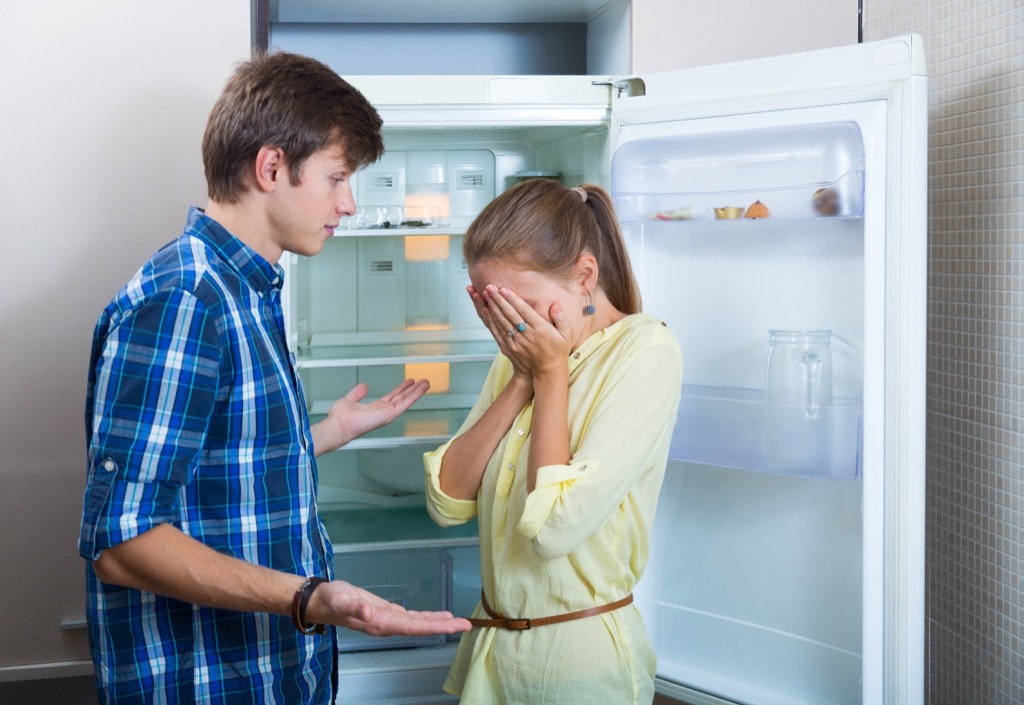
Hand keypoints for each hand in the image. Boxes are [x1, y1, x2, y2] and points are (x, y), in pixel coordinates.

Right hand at [308, 580, 471, 636]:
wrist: (322, 601)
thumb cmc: (331, 600)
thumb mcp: (342, 601)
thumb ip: (354, 608)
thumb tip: (368, 612)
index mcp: (381, 623)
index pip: (414, 628)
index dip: (435, 627)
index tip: (454, 626)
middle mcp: (388, 625)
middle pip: (421, 627)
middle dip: (444, 627)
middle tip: (466, 625)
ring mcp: (389, 620)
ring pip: (419, 623)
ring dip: (439, 623)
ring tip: (458, 622)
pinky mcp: (388, 612)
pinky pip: (412, 617)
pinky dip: (427, 616)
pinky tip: (438, 616)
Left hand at [311, 379, 429, 454]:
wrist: (338, 426)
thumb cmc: (340, 419)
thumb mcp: (349, 400)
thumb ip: (357, 393)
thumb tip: (363, 386)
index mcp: (374, 409)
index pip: (391, 397)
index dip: (401, 389)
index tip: (408, 383)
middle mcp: (382, 412)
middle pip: (401, 399)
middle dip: (412, 390)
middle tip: (422, 382)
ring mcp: (387, 414)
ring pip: (405, 401)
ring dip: (417, 392)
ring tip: (426, 383)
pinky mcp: (389, 415)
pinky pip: (404, 404)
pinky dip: (414, 396)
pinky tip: (420, 390)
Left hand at [470, 284, 571, 379]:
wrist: (547, 372)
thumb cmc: (557, 351)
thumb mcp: (566, 334)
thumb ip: (561, 318)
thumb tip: (555, 305)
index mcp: (540, 329)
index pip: (523, 311)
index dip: (512, 299)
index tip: (503, 289)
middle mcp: (526, 335)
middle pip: (509, 314)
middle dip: (498, 299)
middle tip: (489, 286)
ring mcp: (515, 341)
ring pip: (501, 321)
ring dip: (492, 306)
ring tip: (485, 293)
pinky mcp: (508, 347)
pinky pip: (497, 331)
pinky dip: (490, 320)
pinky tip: (485, 310)